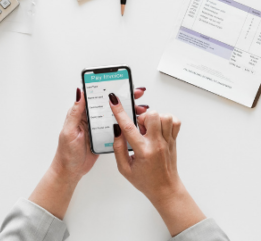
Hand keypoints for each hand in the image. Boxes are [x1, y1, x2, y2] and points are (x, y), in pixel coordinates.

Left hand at [51, 87, 148, 181]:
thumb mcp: (70, 130)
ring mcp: (98, 128)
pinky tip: (135, 122)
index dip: (107, 88)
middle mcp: (90, 118)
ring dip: (127, 111)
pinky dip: (126, 124)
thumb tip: (79, 92)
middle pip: (108, 104)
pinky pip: (117, 128)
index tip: (120, 84)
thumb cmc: (66, 153)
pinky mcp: (104, 137)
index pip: (95, 96)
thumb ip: (75, 112)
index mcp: (81, 114)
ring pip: (115, 115)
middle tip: (136, 94)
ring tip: (140, 108)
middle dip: (123, 98)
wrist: (71, 171)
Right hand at [109, 93, 204, 235]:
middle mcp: (157, 144)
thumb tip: (117, 130)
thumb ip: (118, 148)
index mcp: (143, 151)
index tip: (114, 100)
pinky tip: (158, 129)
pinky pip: (175, 122)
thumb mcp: (124, 168)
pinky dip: (166, 120)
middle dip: (141, 117)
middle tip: (139, 128)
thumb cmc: (145, 180)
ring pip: (165, 116)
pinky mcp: (174, 140)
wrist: (165, 189)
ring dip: (154, 118)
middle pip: (151, 116)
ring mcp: (168, 141)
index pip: (128, 127)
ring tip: (149, 129)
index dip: (119, 112)